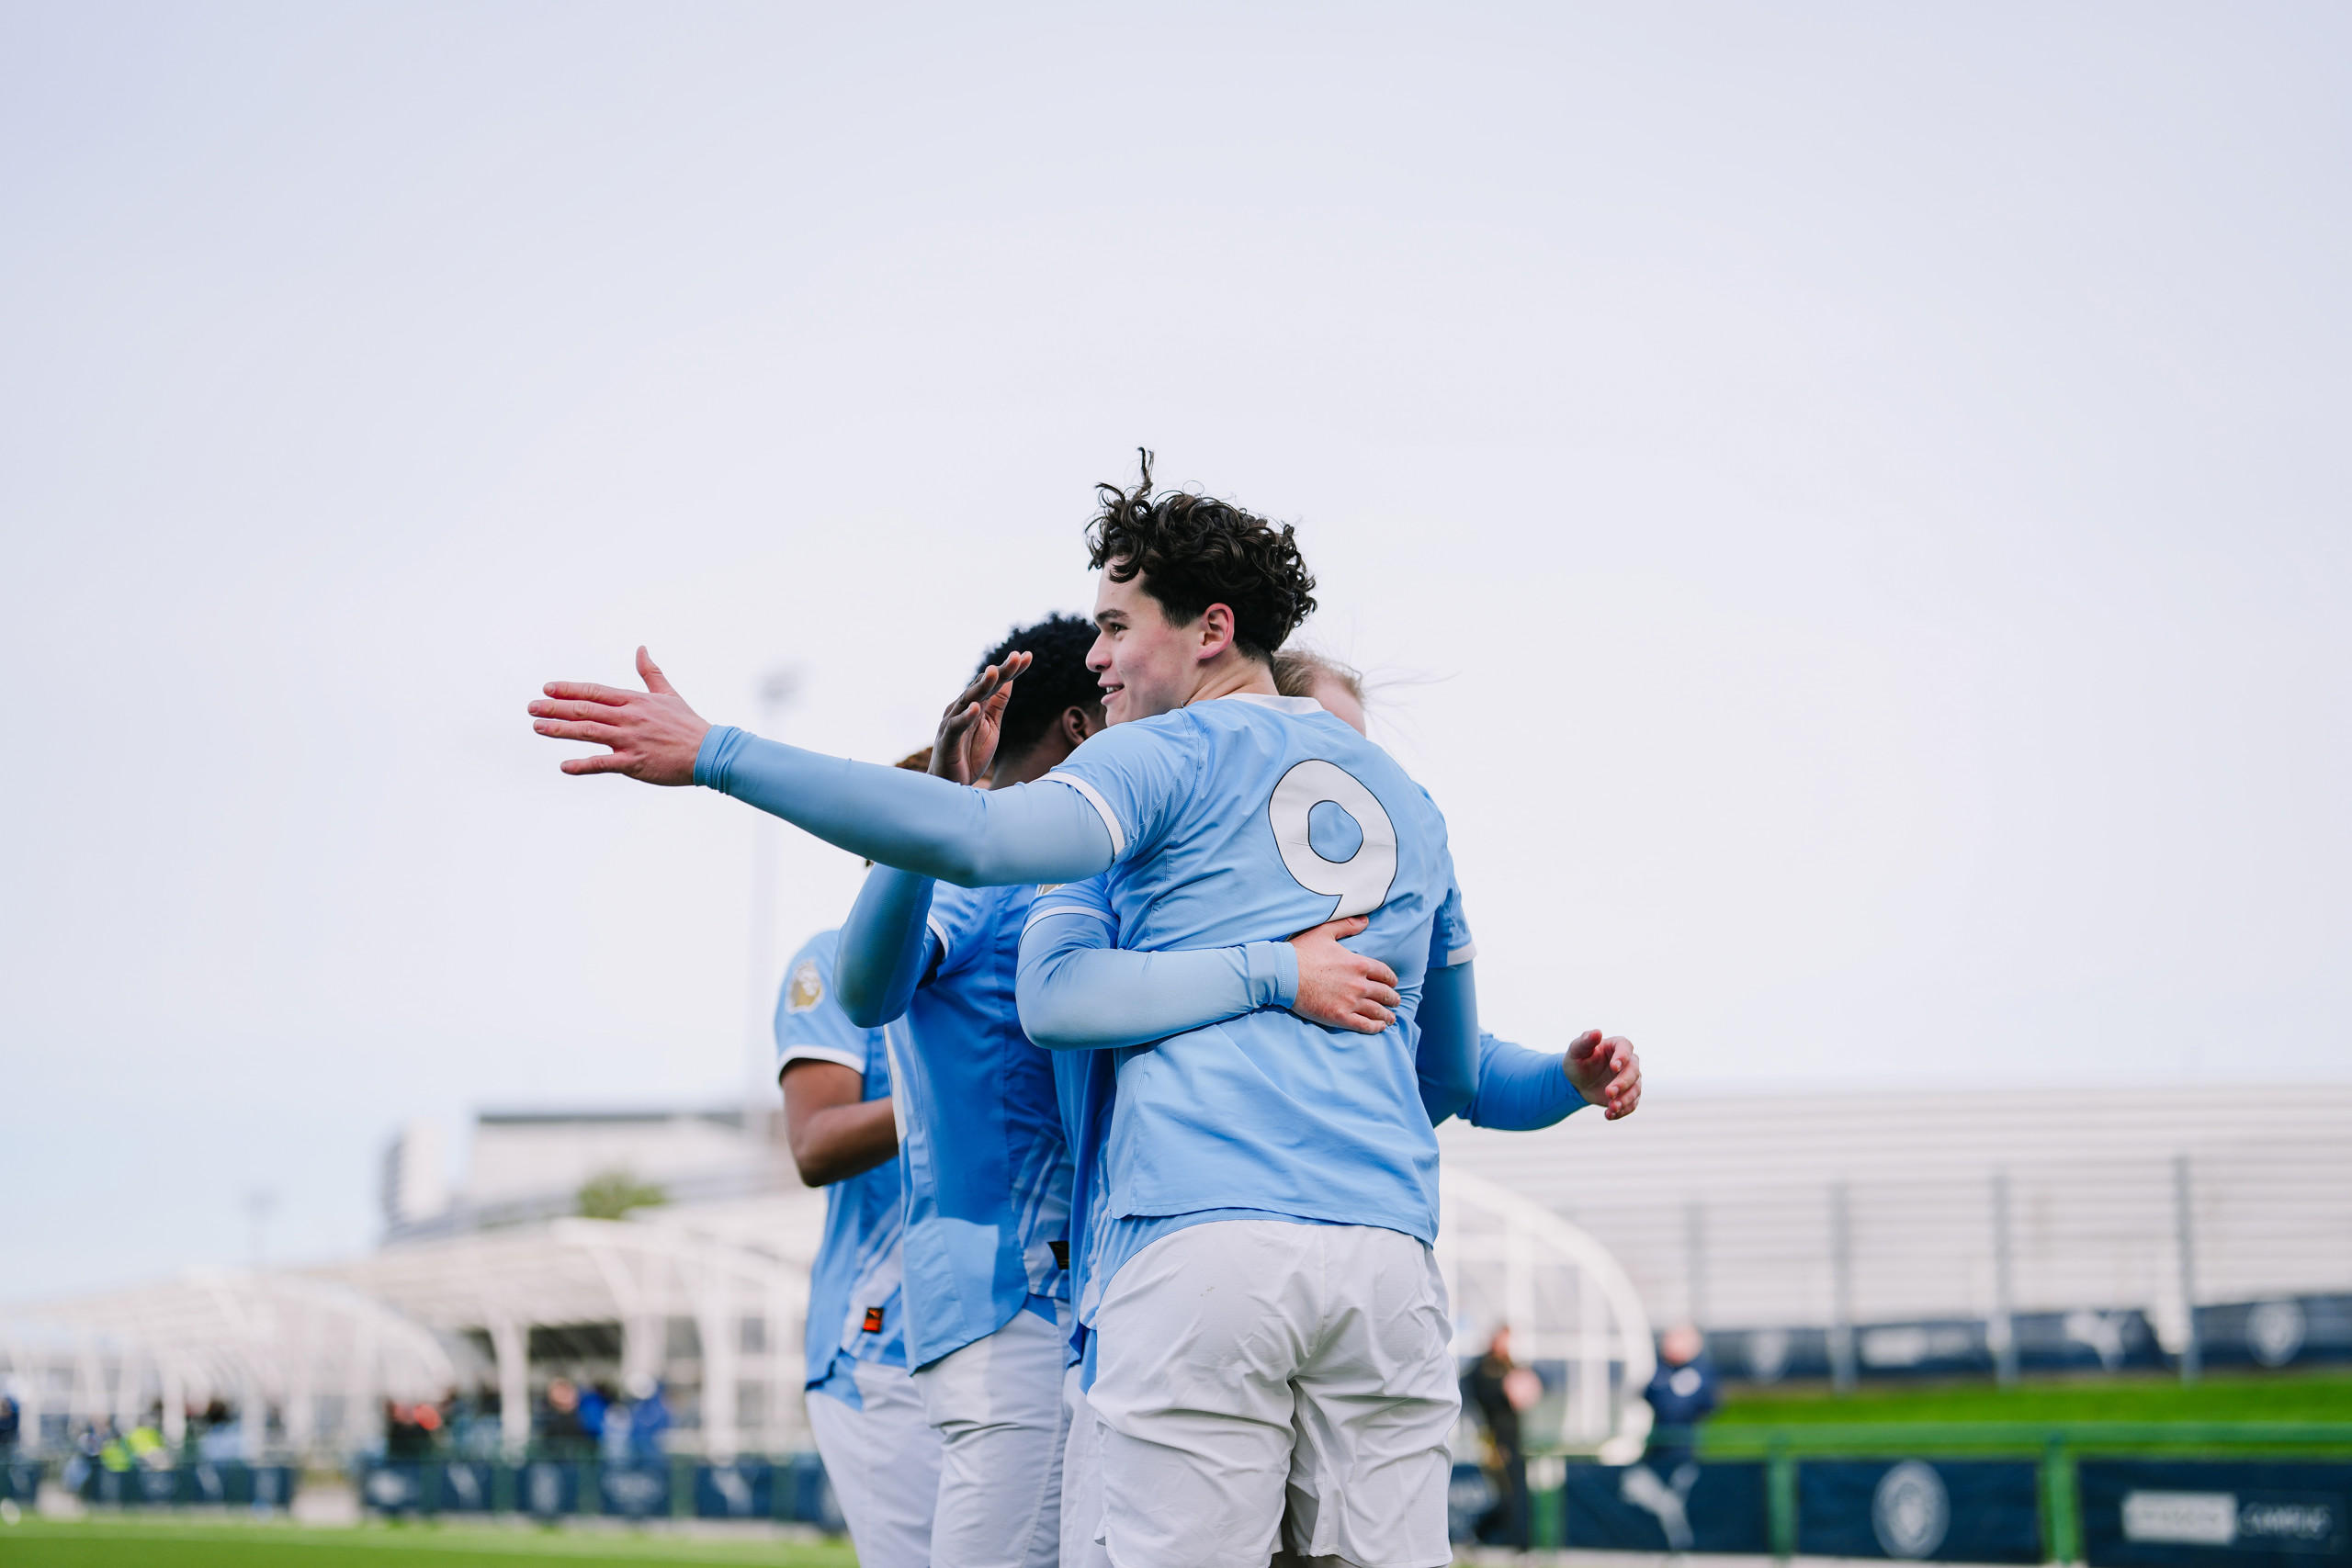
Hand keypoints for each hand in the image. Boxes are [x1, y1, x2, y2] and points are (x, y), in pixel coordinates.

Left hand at [529, 647, 711, 785]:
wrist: (709, 752)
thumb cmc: (688, 724)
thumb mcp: (668, 693)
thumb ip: (650, 672)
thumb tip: (641, 648)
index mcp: (635, 700)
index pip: (595, 691)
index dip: (569, 689)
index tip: (547, 689)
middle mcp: (629, 717)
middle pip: (585, 709)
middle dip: (555, 708)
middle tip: (531, 707)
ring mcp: (631, 740)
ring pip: (588, 732)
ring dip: (560, 729)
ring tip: (538, 727)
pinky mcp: (635, 762)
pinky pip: (604, 764)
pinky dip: (583, 766)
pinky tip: (565, 767)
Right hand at [931, 651, 1029, 785]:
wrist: (951, 785)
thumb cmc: (969, 755)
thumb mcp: (991, 726)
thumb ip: (998, 704)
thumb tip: (1009, 680)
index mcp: (975, 705)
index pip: (994, 683)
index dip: (1011, 670)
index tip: (1028, 656)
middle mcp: (962, 708)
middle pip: (983, 686)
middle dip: (1000, 671)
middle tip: (1016, 656)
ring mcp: (953, 723)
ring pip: (968, 700)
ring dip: (982, 686)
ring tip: (995, 672)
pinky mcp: (947, 740)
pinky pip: (956, 726)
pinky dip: (966, 717)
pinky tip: (976, 708)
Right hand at [1288, 915, 1400, 1033]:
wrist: (1283, 975)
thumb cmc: (1302, 951)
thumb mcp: (1325, 931)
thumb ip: (1347, 926)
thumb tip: (1365, 920)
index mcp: (1359, 964)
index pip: (1385, 973)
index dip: (1391, 979)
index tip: (1393, 983)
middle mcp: (1359, 984)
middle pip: (1384, 993)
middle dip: (1392, 998)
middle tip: (1395, 1001)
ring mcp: (1350, 1002)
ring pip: (1377, 1011)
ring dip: (1388, 1015)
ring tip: (1391, 1018)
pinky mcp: (1340, 1017)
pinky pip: (1364, 1024)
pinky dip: (1375, 1027)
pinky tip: (1380, 1027)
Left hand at [1565, 1030, 1640, 1118]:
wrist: (1577, 1080)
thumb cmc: (1578, 1060)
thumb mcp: (1577, 1050)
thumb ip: (1586, 1041)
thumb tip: (1597, 1032)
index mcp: (1618, 1046)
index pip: (1626, 1048)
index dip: (1622, 1057)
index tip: (1614, 1067)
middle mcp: (1628, 1062)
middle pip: (1634, 1071)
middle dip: (1623, 1083)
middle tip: (1609, 1092)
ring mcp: (1631, 1080)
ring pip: (1636, 1090)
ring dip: (1625, 1100)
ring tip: (1612, 1108)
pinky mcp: (1628, 1095)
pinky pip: (1631, 1104)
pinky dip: (1622, 1111)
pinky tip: (1610, 1115)